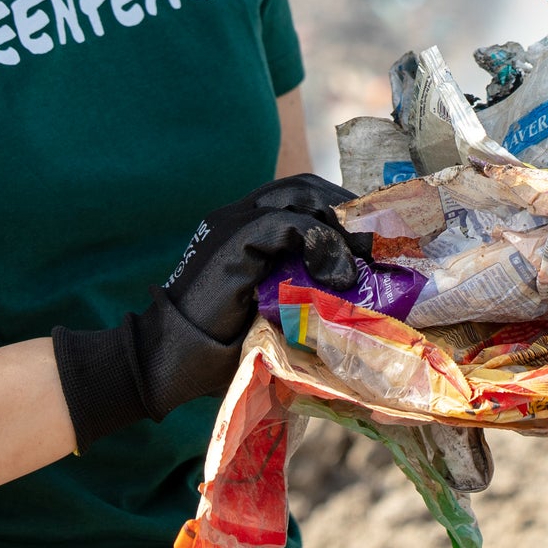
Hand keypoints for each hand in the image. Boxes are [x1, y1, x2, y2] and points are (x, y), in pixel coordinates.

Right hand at [163, 172, 359, 342]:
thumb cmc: (221, 347)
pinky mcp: (233, 242)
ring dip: (339, 221)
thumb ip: (303, 290)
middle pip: (304, 186)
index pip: (301, 194)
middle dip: (346, 207)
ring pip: (299, 194)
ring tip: (364, 254)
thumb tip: (356, 294)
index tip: (371, 235)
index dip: (339, 208)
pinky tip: (338, 273)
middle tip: (376, 241)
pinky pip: (288, 222)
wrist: (172, 360)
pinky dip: (321, 242)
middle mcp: (238, 215)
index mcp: (246, 226)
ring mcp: (233, 224)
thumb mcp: (273, 307)